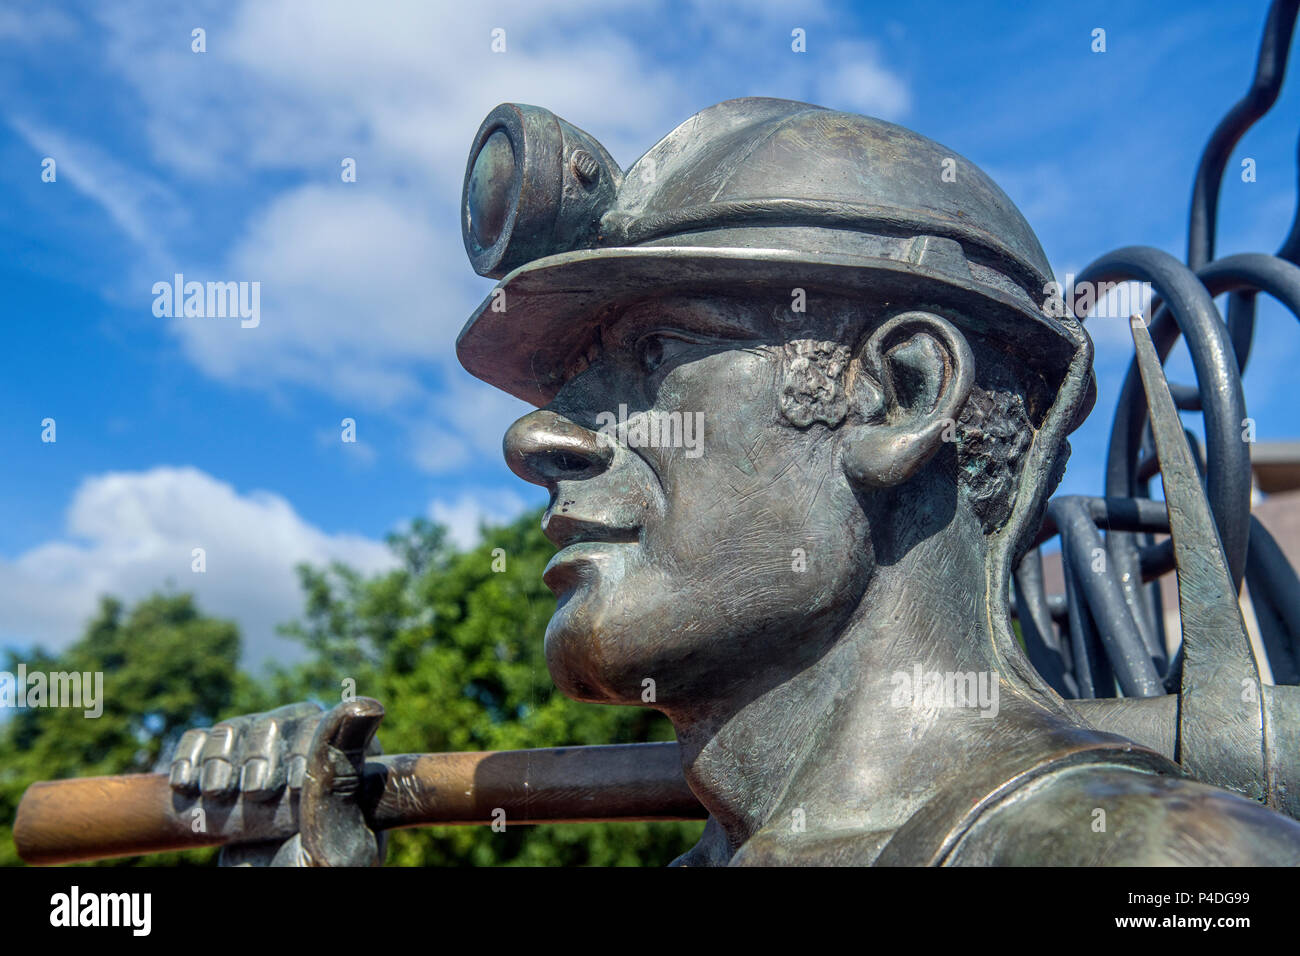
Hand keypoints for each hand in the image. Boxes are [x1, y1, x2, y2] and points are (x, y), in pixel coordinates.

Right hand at [167, 698, 386, 865]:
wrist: (263, 895)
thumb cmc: (309, 874)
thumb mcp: (331, 832)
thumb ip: (339, 774)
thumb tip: (367, 705)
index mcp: (350, 764)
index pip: (324, 726)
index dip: (299, 753)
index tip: (289, 791)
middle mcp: (309, 753)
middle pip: (278, 722)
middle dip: (257, 757)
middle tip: (254, 794)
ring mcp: (265, 760)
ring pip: (238, 728)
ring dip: (220, 759)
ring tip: (218, 792)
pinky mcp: (226, 771)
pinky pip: (203, 740)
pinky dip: (190, 757)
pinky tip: (188, 784)